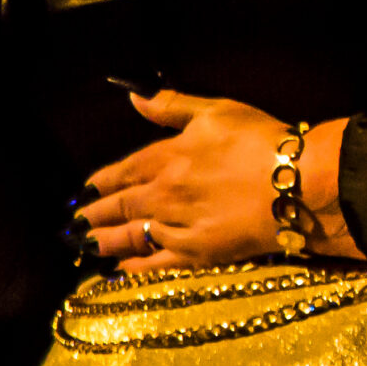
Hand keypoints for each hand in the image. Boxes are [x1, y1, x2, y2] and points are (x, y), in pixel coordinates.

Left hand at [74, 94, 358, 271]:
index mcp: (167, 157)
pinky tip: (120, 268)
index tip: (83, 191)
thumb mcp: (217, 110)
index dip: (100, 182)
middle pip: (121, 206)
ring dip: (105, 241)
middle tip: (71, 225)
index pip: (123, 171)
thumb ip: (172, 105)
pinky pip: (157, 263)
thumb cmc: (259, 140)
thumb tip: (135, 96)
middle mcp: (165, 194)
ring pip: (132, 236)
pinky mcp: (198, 254)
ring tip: (84, 246)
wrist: (294, 184)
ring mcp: (179, 227)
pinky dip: (135, 266)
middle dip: (93, 215)